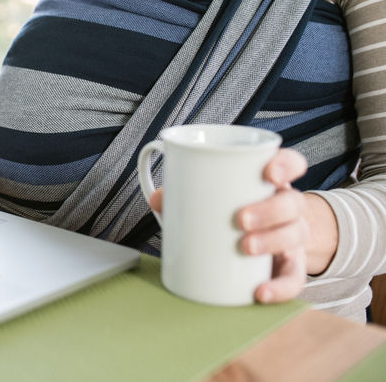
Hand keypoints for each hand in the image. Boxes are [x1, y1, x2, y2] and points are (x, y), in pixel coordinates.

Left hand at [148, 148, 310, 303]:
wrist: (263, 239)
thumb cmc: (234, 210)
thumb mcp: (214, 196)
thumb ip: (186, 191)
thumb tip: (159, 198)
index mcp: (271, 182)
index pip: (292, 163)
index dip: (285, 165)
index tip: (268, 172)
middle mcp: (288, 207)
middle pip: (293, 202)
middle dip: (269, 210)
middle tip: (240, 219)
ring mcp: (293, 236)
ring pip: (295, 234)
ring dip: (271, 241)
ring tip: (245, 247)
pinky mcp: (291, 266)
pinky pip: (294, 278)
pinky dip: (279, 287)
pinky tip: (260, 291)